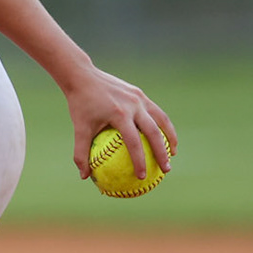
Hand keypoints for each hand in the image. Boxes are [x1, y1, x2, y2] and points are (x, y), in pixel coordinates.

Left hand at [61, 66, 177, 180]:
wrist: (82, 76)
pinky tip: (163, 136)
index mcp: (119, 114)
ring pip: (161, 119)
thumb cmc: (80, 104)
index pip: (133, 142)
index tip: (142, 176)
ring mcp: (138, 97)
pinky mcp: (139, 93)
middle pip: (154, 132)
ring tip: (173, 153)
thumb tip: (84, 176)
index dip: (140, 161)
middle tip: (166, 170)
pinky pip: (155, 111)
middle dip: (162, 152)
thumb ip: (81, 152)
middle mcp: (132, 105)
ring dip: (170, 137)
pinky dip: (162, 124)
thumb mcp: (79, 128)